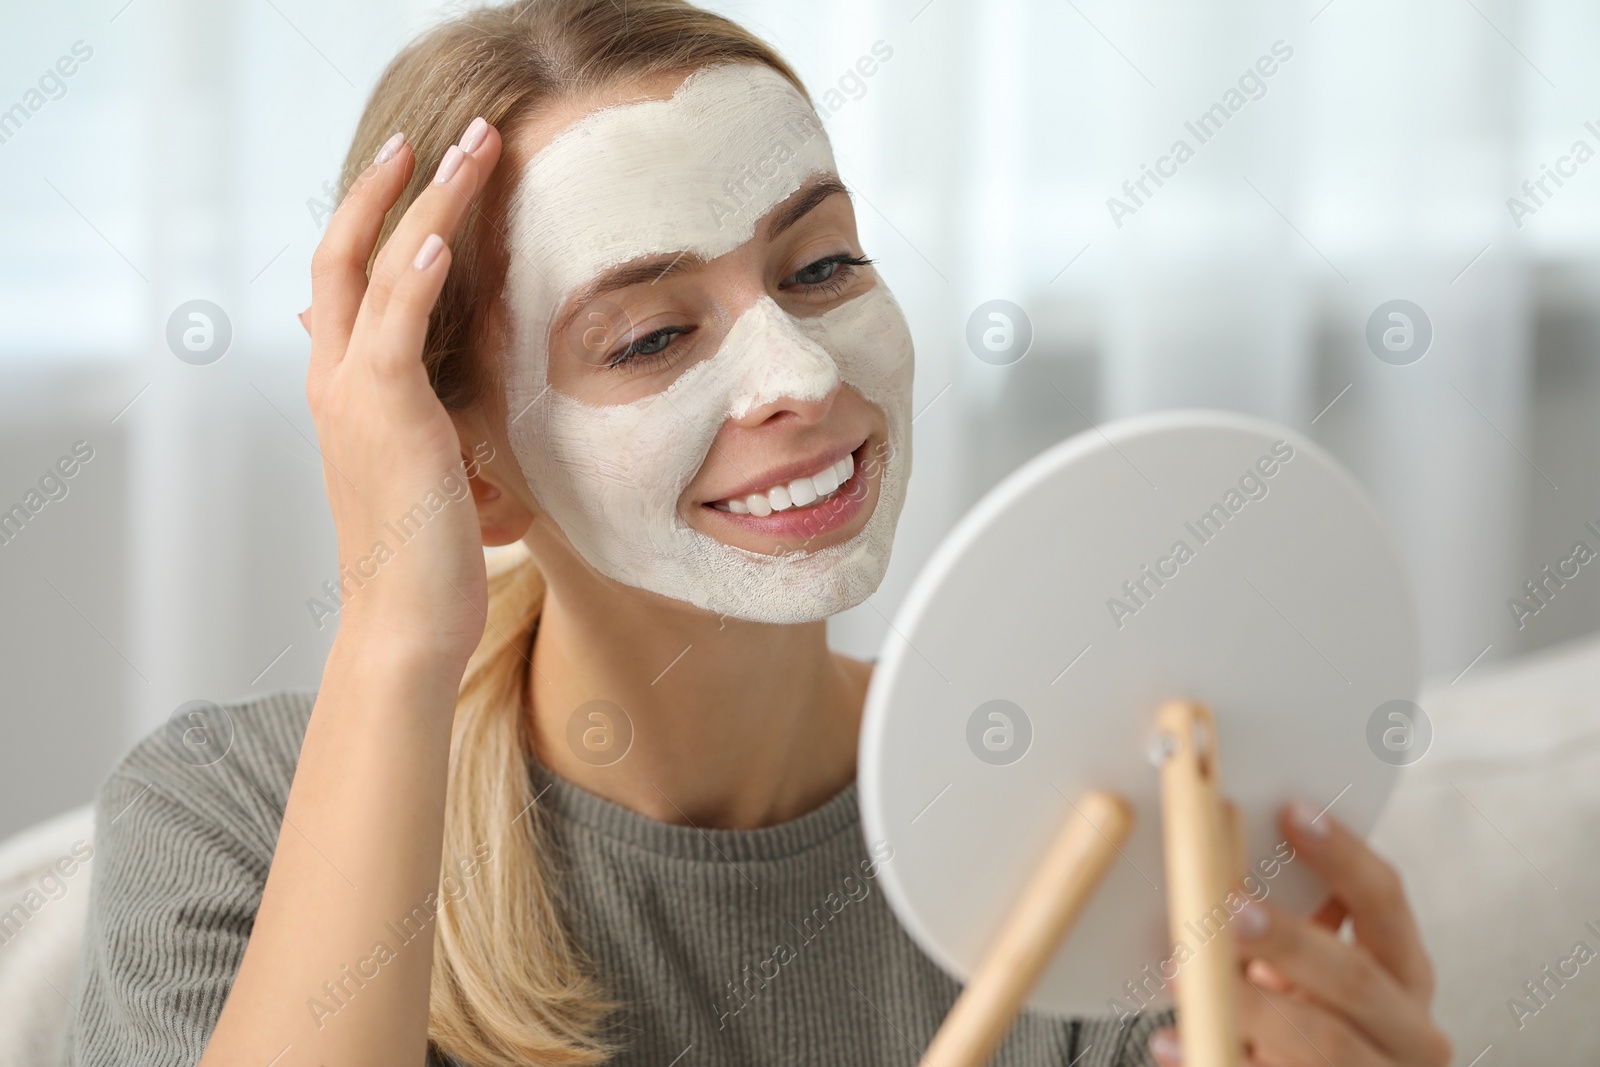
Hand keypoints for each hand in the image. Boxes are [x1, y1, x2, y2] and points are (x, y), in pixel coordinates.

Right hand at [302, 119, 504, 666]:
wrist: (406, 623)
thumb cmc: (432, 556)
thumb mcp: (441, 471)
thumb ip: (443, 422)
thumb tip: (463, 396)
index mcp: (347, 391)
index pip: (352, 283)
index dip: (382, 222)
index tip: (428, 177)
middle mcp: (336, 381)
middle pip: (346, 254)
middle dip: (393, 188)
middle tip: (444, 136)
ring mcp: (351, 394)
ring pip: (378, 269)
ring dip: (427, 202)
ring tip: (470, 149)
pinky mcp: (381, 414)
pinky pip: (392, 325)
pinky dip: (416, 274)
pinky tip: (445, 233)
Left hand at [1148, 804, 1451, 1066]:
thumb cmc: (1311, 1021)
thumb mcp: (1312, 972)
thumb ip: (1290, 924)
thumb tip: (1218, 850)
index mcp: (1405, 973)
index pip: (1385, 902)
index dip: (1341, 855)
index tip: (1291, 812)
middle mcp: (1410, 1030)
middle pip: (1356, 977)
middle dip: (1289, 940)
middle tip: (1228, 911)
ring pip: (1323, 1044)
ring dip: (1249, 1006)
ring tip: (1181, 977)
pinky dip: (1217, 1059)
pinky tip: (1173, 1041)